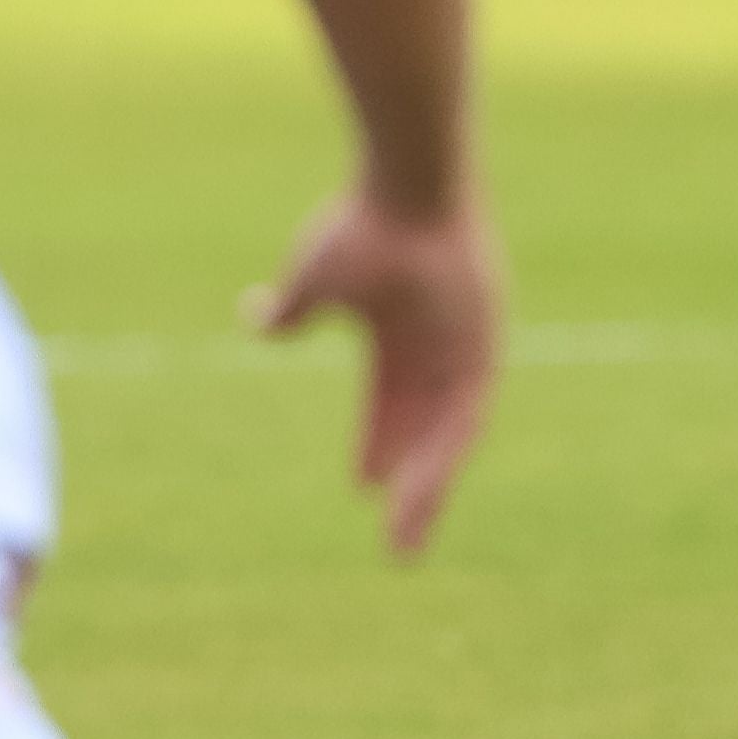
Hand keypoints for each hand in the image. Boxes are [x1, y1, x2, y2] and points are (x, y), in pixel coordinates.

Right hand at [248, 188, 501, 556]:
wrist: (409, 197)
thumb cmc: (363, 228)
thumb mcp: (313, 280)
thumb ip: (289, 311)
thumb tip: (254, 319)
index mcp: (400, 334)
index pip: (390, 405)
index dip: (375, 443)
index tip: (361, 486)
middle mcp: (437, 351)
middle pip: (425, 433)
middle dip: (409, 486)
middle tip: (398, 541)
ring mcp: (464, 356)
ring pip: (446, 439)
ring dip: (427, 491)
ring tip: (405, 538)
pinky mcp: (483, 358)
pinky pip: (462, 426)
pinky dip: (440, 462)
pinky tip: (418, 495)